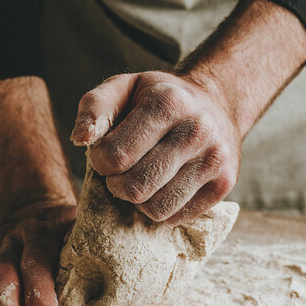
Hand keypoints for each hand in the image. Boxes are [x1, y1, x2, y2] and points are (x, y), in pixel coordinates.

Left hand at [71, 71, 241, 225]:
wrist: (216, 104)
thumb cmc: (158, 99)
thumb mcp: (123, 87)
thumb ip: (95, 108)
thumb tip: (81, 139)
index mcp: (168, 102)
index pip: (117, 156)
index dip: (100, 162)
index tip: (105, 155)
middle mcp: (197, 130)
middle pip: (136, 188)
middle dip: (116, 185)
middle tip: (120, 172)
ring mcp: (214, 159)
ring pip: (156, 209)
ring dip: (138, 200)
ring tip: (141, 178)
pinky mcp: (224, 184)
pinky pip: (176, 217)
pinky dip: (161, 208)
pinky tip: (163, 186)